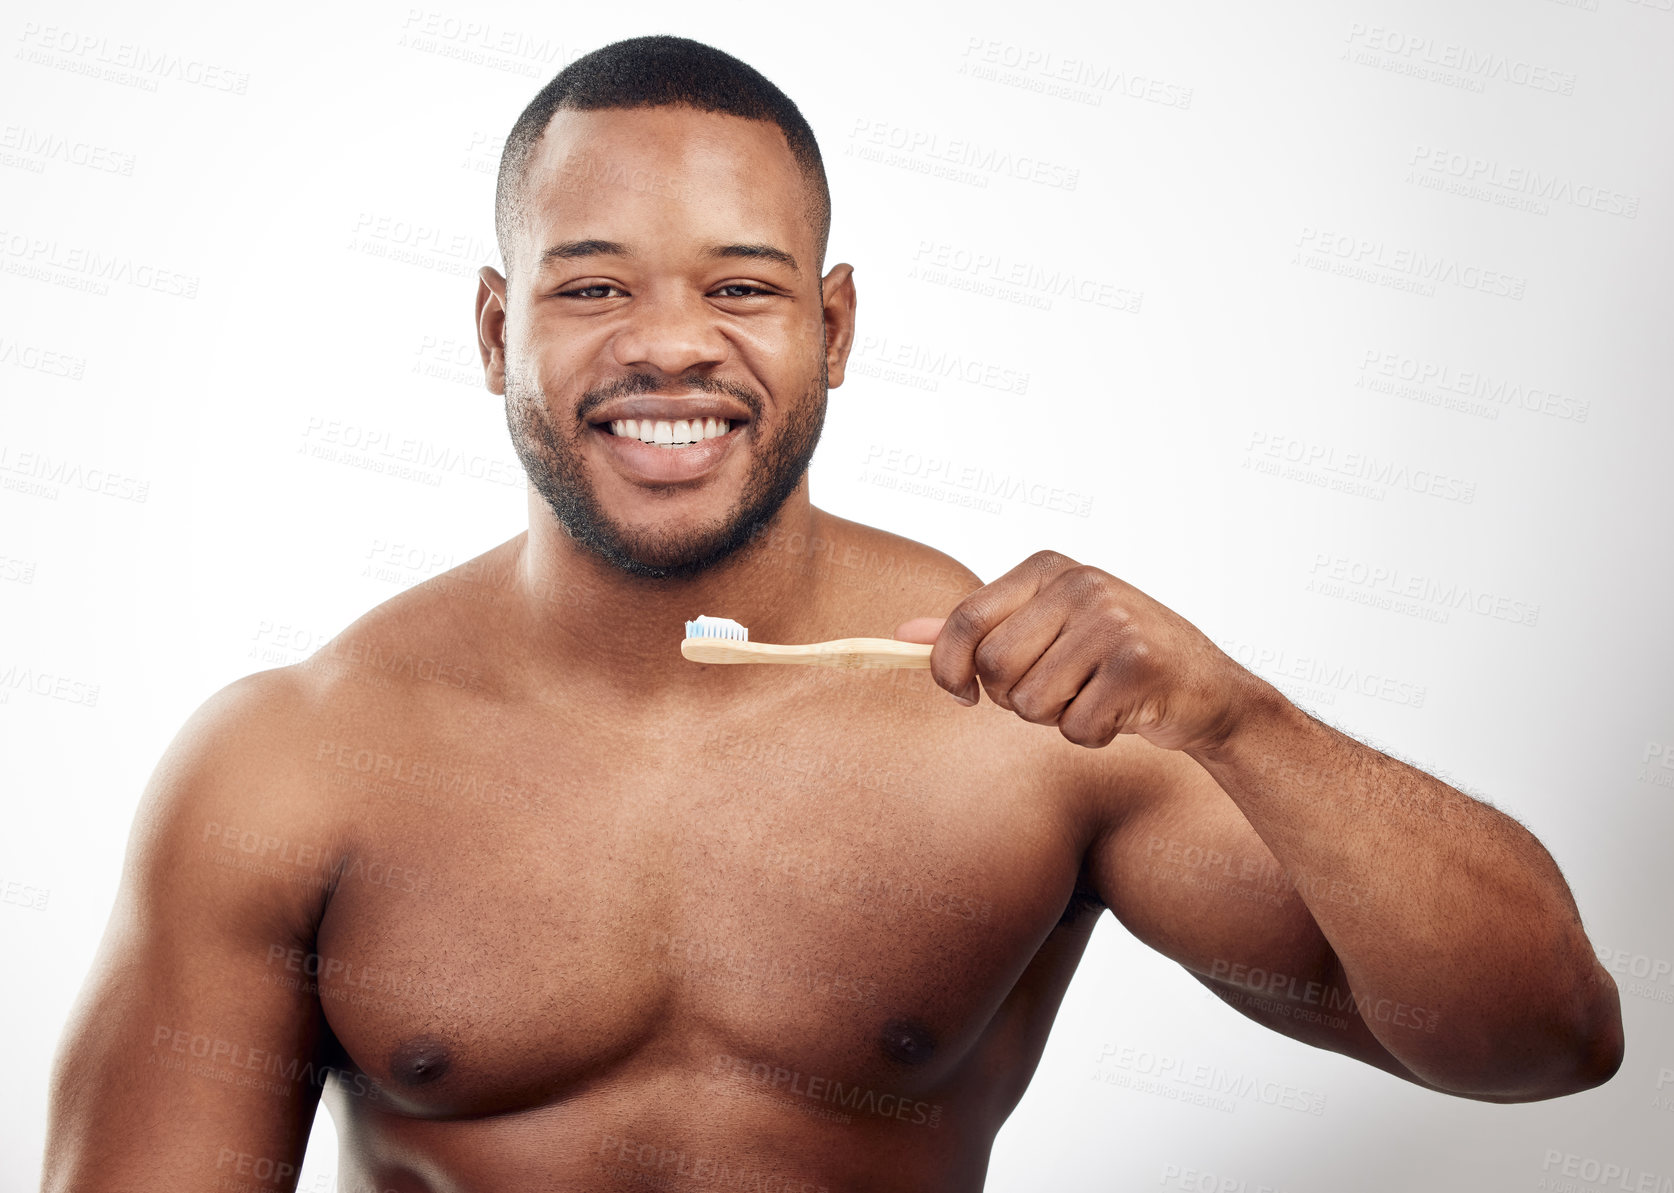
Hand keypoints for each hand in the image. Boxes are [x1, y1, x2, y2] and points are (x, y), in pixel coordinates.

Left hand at [895, 550, 1270, 752]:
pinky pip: (1075, 727)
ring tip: (1092, 698)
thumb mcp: (1045, 630)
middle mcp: (1080, 584)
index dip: (948, 669)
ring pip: (1031, 703)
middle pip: (993, 668)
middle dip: (1013, 700)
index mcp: (1048, 568)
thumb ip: (978, 630)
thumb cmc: (1113, 661)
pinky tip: (1120, 714)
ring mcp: (1113, 621)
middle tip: (1054, 693)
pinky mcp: (1139, 665)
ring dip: (1055, 719)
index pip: (965, 620)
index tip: (961, 693)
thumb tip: (904, 636)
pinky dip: (1091, 736)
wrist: (1207, 689)